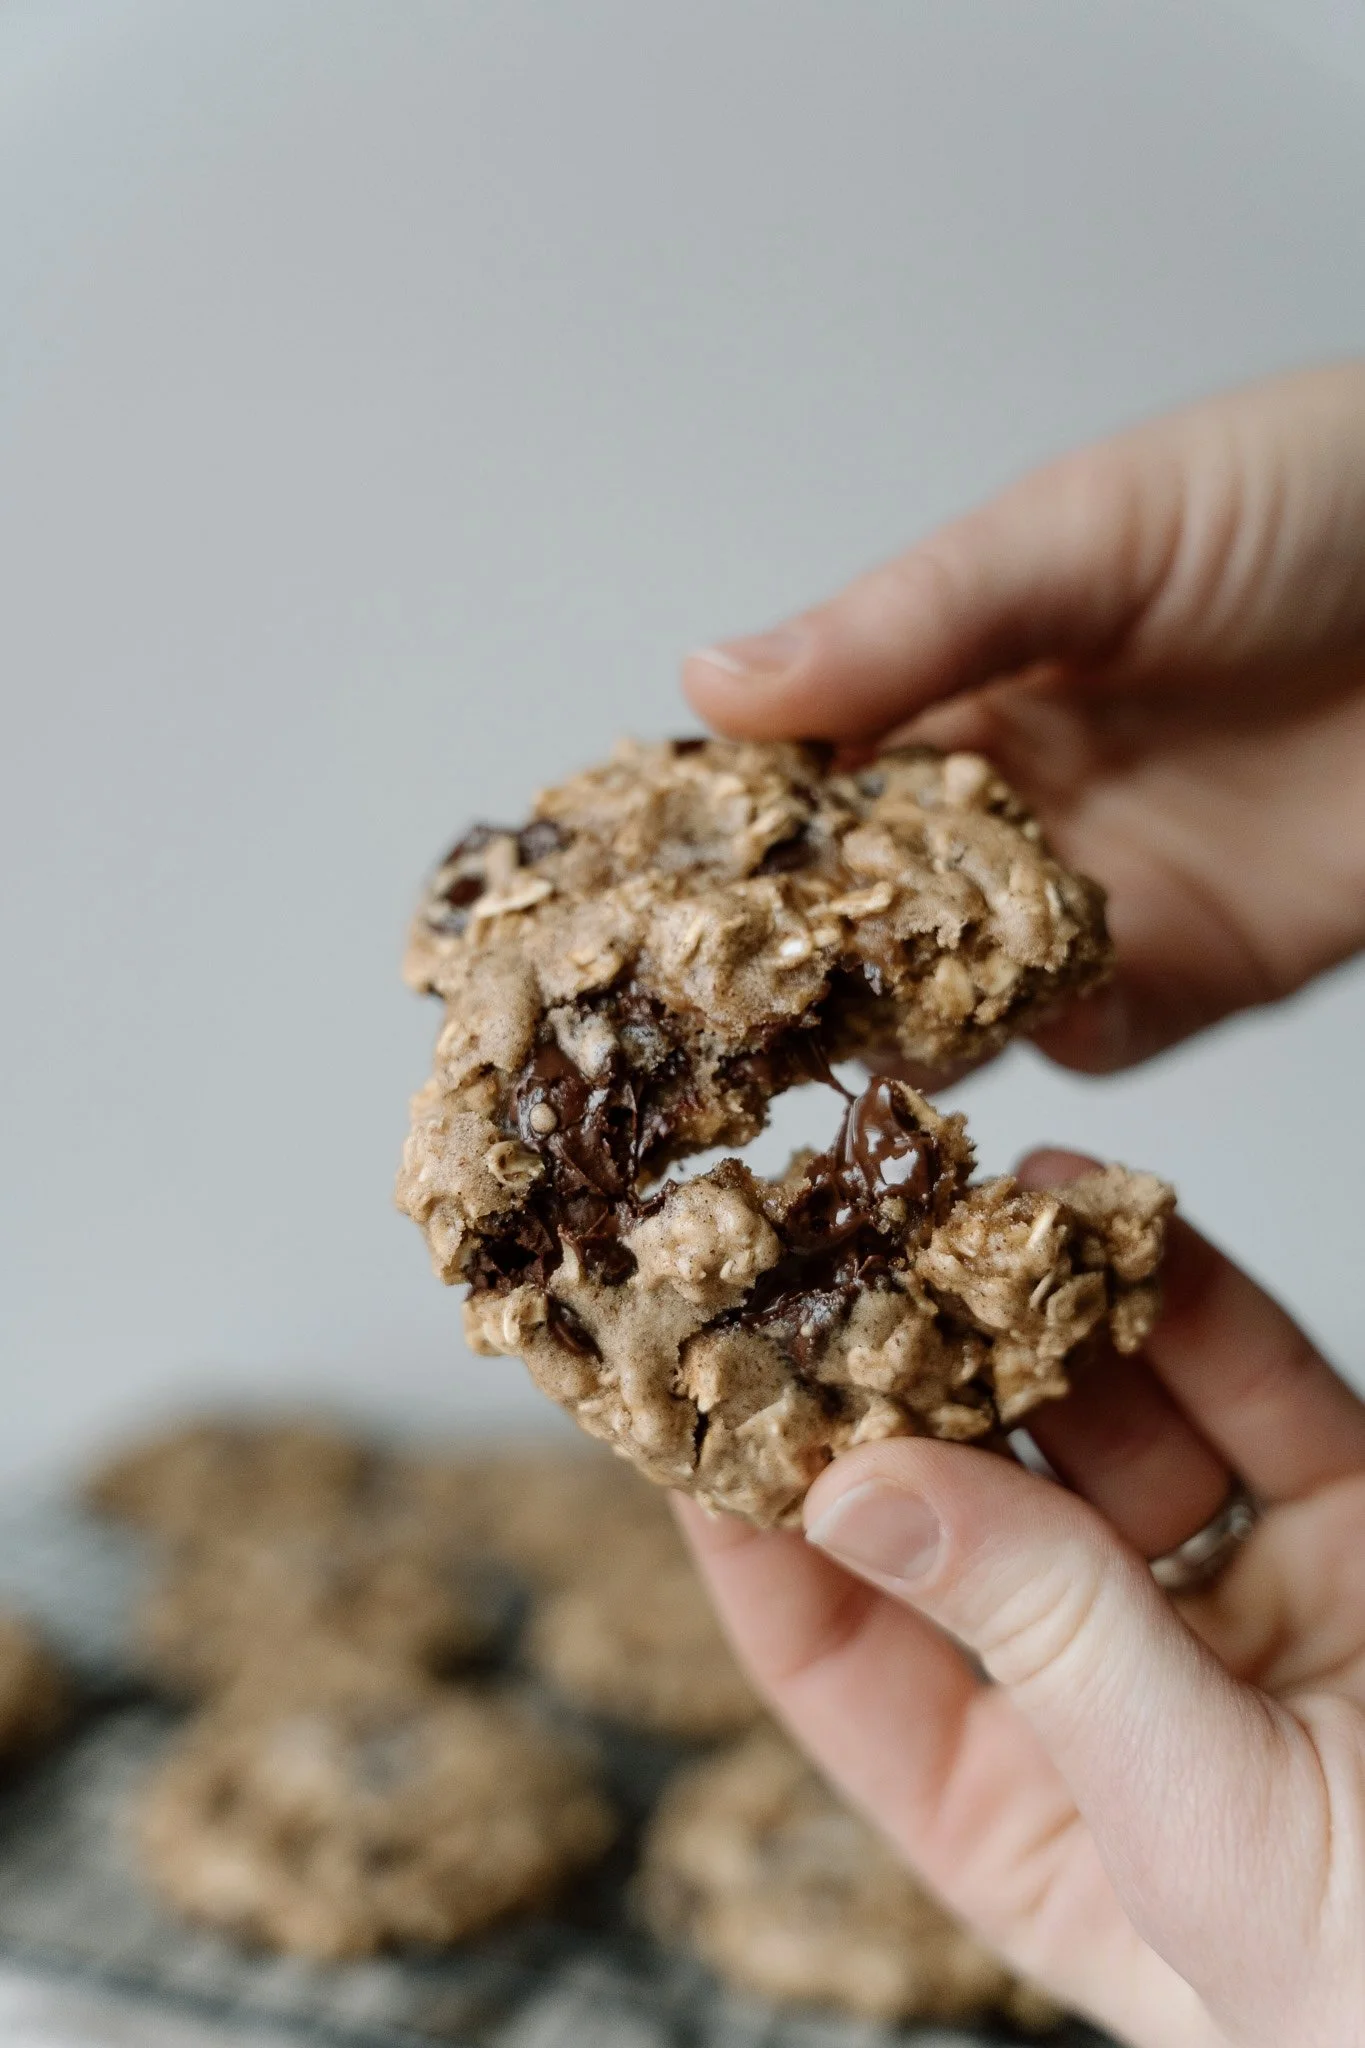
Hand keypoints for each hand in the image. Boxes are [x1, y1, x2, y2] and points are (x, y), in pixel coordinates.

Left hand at [677, 1154, 1364, 2047]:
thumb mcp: (1207, 1830)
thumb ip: (1049, 1642)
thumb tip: (857, 1491)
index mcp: (1027, 1821)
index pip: (842, 1655)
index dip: (757, 1529)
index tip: (691, 1398)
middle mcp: (1110, 1700)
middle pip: (968, 1510)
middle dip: (900, 1378)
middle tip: (823, 1248)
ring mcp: (1235, 1604)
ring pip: (1104, 1428)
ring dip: (1031, 1310)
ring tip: (950, 1198)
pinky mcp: (1356, 1529)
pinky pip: (1251, 1391)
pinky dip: (1180, 1295)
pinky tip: (1090, 1210)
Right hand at [684, 364, 1364, 1069]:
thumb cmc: (1317, 497)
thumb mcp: (1091, 528)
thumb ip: (913, 620)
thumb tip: (709, 683)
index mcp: (957, 676)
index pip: (803, 771)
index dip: (721, 828)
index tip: (633, 885)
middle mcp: (1008, 798)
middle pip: (859, 900)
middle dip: (781, 957)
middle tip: (690, 1013)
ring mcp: (1095, 892)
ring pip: (954, 988)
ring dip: (891, 1022)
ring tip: (810, 1053)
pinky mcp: (1195, 970)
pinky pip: (1090, 1038)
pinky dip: (1041, 1049)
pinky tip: (1001, 1041)